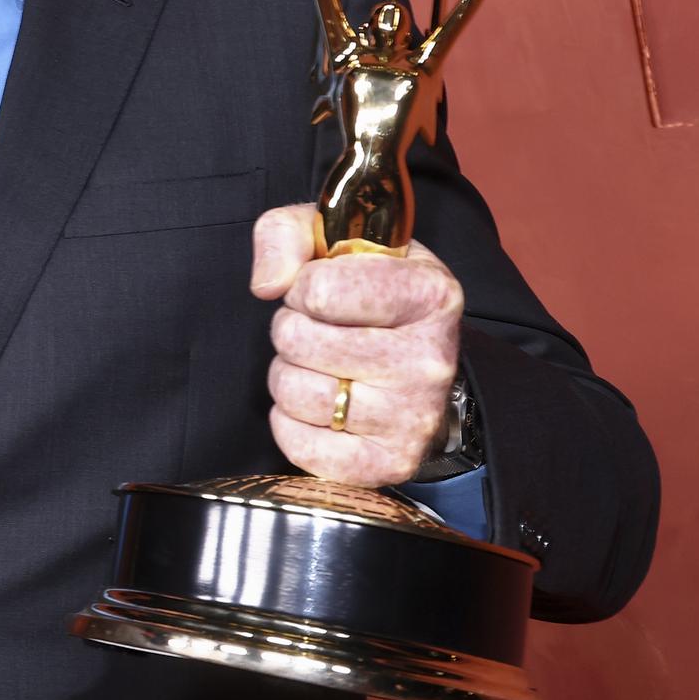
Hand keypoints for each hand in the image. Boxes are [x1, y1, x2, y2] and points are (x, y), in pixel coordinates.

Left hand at [249, 204, 462, 486]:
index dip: (302, 287)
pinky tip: (320, 404)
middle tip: (319, 331)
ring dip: (289, 375)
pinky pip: (301, 446)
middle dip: (291, 330)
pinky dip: (291, 423)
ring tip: (319, 365)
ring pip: (296, 393)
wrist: (415, 357)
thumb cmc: (366, 293)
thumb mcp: (334, 239)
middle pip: (299, 341)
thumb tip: (267, 285)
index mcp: (429, 293)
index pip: (318, 290)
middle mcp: (430, 358)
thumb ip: (286, 235)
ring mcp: (415, 417)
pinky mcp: (392, 463)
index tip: (321, 292)